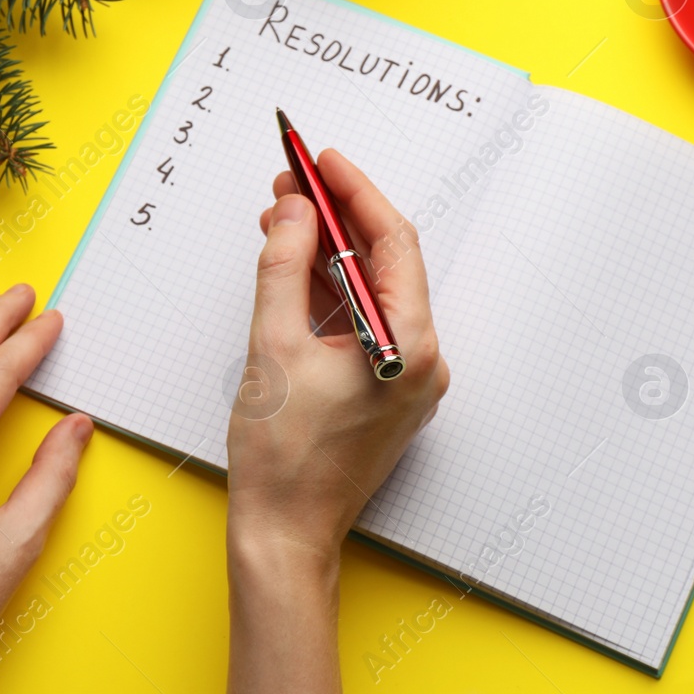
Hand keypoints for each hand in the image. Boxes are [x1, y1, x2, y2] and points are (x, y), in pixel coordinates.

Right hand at [224, 149, 448, 693]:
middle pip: (385, 261)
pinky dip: (328, 291)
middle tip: (289, 184)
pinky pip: (363, 321)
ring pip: (371, 290)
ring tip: (280, 219)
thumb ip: (283, 266)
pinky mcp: (386, 389)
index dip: (354, 192)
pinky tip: (292, 269)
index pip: (392, 242)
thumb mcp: (272, 345)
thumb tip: (293, 210)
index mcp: (410, 346)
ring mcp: (407, 375)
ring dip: (327, 252)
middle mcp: (422, 358)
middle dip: (336, 217)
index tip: (320, 159)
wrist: (284, 534)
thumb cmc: (283, 458)